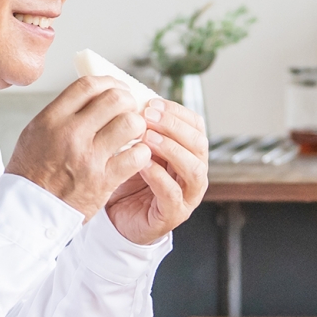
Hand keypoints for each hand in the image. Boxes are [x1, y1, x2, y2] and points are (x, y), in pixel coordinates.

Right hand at [7, 76, 152, 219]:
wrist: (26, 212)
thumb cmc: (31, 172)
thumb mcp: (36, 133)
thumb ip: (63, 113)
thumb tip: (92, 94)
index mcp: (51, 120)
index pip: (88, 86)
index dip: (109, 82)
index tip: (116, 88)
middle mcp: (70, 134)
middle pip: (114, 99)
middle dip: (128, 101)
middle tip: (130, 109)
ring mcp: (88, 158)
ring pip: (130, 123)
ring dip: (138, 126)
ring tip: (134, 133)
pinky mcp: (103, 181)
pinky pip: (137, 156)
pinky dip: (142, 152)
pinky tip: (135, 155)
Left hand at [104, 97, 208, 245]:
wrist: (118, 218)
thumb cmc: (128, 180)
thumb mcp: (137, 148)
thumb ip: (142, 128)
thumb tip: (132, 97)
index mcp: (189, 152)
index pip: (196, 125)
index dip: (177, 112)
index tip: (153, 102)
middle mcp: (195, 172)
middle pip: (199, 143)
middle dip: (175, 127)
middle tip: (149, 116)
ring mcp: (188, 195)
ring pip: (193, 168)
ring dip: (171, 149)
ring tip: (147, 138)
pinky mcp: (173, 214)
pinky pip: (172, 194)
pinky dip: (159, 177)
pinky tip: (143, 164)